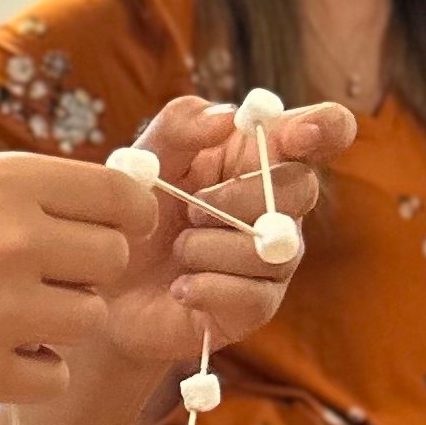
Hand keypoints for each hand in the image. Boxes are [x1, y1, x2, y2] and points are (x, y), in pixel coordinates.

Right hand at [0, 150, 154, 412]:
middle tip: (34, 282)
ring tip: (3, 320)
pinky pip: (55, 377)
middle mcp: (11, 240)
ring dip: (59, 325)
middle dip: (84, 273)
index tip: (104, 234)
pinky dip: (31, 373)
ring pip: (90, 320)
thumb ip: (23, 194)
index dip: (123, 219)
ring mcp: (1, 310)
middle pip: (113, 260)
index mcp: (4, 182)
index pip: (122, 198)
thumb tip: (114, 207)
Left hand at [103, 95, 357, 365]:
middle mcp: (280, 207)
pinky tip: (179, 287)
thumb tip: (229, 118)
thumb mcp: (144, 162)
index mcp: (260, 159)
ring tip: (177, 250)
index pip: (323, 130)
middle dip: (237, 198)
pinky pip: (251, 295)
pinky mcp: (255, 306)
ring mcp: (274, 259)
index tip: (299, 135)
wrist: (100, 290)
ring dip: (208, 246)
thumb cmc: (133, 216)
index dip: (324, 127)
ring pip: (271, 248)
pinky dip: (206, 287)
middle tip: (190, 210)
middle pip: (300, 188)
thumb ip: (179, 127)